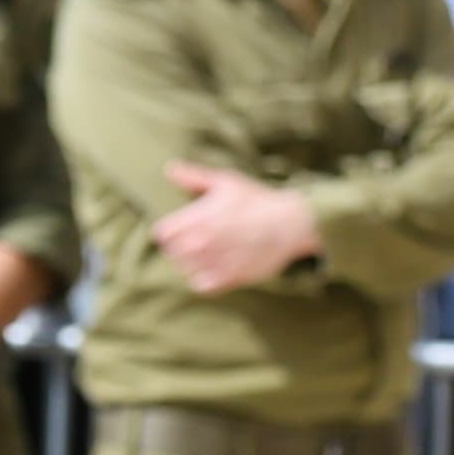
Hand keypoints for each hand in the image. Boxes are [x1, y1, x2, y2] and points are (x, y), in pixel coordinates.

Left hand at [153, 164, 320, 295]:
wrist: (291, 223)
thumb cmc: (257, 200)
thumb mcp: (225, 182)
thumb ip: (193, 177)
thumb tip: (169, 168)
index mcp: (196, 219)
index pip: (162, 234)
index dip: (170, 231)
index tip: (181, 229)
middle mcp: (201, 242)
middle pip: (172, 252)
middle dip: (181, 246)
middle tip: (199, 241)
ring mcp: (214, 261)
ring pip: (185, 269)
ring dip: (192, 263)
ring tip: (209, 254)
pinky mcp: (229, 278)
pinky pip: (201, 286)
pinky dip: (205, 280)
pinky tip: (216, 269)